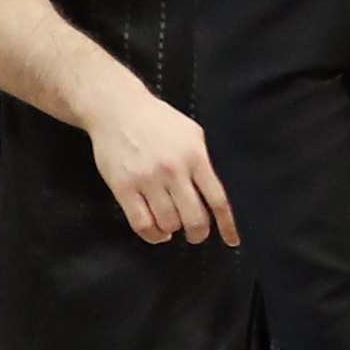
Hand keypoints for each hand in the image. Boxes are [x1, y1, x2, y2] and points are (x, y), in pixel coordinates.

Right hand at [85, 84, 236, 245]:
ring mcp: (147, 179)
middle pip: (194, 218)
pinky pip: (142, 224)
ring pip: (168, 224)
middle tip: (195, 233)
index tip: (232, 240)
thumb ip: (203, 162)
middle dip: (198, 233)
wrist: (117, 108)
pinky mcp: (124, 187)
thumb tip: (212, 195)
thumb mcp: (191, 133)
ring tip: (172, 224)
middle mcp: (173, 169)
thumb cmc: (156, 120)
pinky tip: (157, 230)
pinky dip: (153, 235)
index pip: (217, 200)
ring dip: (173, 230)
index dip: (227, 225)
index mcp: (194, 156)